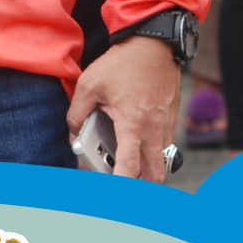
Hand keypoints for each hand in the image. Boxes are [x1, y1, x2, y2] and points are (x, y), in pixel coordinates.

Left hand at [67, 37, 180, 180]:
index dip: (121, 186)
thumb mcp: (89, 84)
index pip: (130, 167)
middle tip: (117, 183)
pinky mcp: (170, 122)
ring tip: (123, 167)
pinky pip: (164, 149)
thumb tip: (73, 134)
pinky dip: (151, 156)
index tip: (112, 195)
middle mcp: (154, 131)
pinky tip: (133, 146)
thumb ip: (77, 113)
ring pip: (160, 164)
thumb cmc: (121, 65)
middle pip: (152, 176)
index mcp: (133, 125)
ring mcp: (165, 128)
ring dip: (144, 172)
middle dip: (137, 187)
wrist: (152, 47)